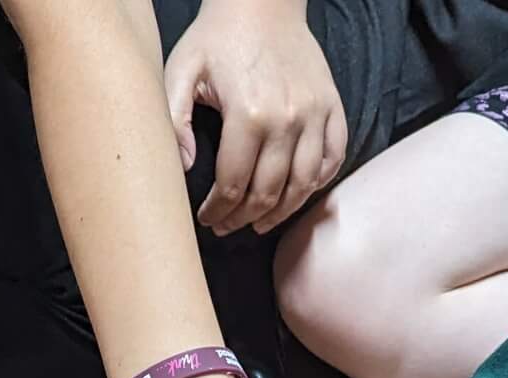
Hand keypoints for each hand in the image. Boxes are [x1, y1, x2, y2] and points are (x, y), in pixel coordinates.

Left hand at [167, 0, 347, 237]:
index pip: (233, 185)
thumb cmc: (218, 37)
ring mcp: (315, 115)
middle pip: (267, 193)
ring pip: (303, 186)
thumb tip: (185, 168)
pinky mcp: (332, 107)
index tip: (208, 219)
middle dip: (244, 218)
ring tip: (260, 222)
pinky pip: (332, 160)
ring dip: (280, 212)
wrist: (262, 0)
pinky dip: (316, 183)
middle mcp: (287, 120)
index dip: (218, 210)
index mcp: (249, 114)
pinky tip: (296, 193)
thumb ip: (175, 121)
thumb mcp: (182, 71)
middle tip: (228, 226)